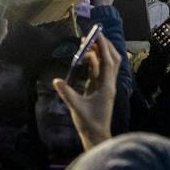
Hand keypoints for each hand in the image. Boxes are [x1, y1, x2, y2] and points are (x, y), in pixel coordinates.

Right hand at [52, 34, 121, 150]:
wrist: (97, 135)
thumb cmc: (89, 123)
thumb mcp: (76, 108)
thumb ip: (67, 94)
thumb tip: (56, 81)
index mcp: (107, 86)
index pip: (108, 61)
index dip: (103, 46)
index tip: (97, 34)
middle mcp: (109, 84)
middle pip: (112, 59)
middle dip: (104, 45)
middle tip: (94, 34)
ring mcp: (105, 86)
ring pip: (106, 64)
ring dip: (99, 52)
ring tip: (87, 42)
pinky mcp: (100, 89)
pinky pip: (99, 71)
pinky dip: (94, 61)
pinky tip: (86, 55)